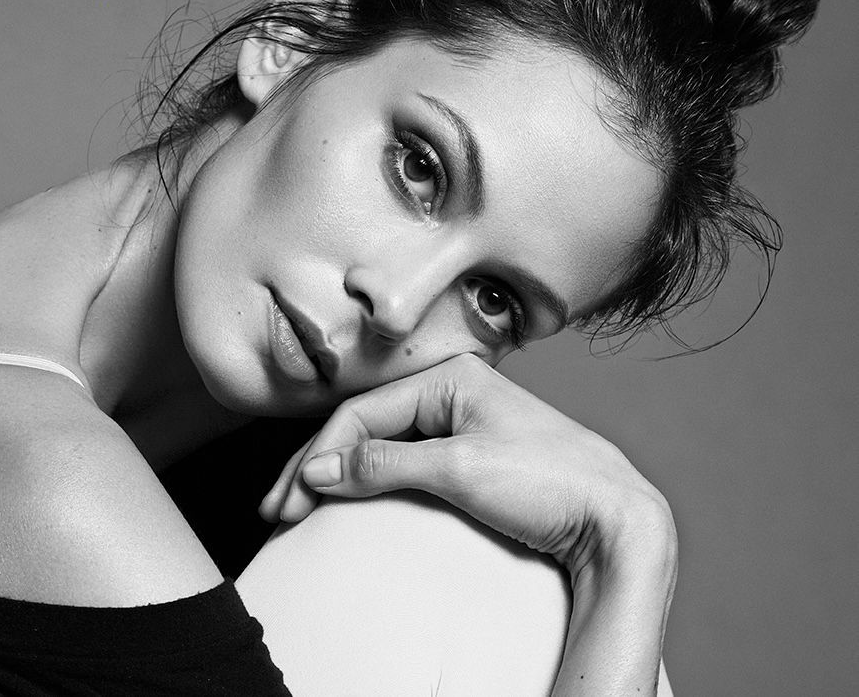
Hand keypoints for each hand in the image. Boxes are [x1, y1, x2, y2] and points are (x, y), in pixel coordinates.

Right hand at [259, 352, 674, 578]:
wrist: (617, 519)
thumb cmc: (552, 481)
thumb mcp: (461, 470)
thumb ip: (385, 466)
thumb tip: (320, 472)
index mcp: (451, 377)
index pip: (361, 413)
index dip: (322, 455)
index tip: (292, 498)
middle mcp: (452, 392)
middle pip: (364, 427)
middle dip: (319, 466)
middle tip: (279, 509)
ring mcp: (460, 423)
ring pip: (379, 445)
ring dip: (339, 476)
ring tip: (300, 507)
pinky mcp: (469, 455)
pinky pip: (403, 462)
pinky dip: (369, 482)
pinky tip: (347, 500)